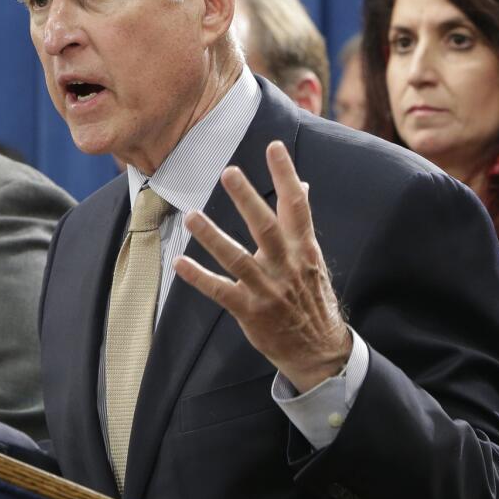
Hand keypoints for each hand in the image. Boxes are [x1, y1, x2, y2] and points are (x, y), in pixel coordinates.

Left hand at [173, 141, 350, 392]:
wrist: (319, 351)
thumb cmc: (311, 297)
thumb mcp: (312, 258)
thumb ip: (301, 222)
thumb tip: (302, 185)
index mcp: (304, 249)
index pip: (297, 206)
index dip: (287, 175)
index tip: (273, 147)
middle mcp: (287, 266)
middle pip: (266, 228)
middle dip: (248, 199)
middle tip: (229, 172)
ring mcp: (268, 289)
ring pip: (237, 258)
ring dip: (213, 236)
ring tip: (191, 214)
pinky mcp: (250, 311)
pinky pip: (221, 291)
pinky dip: (199, 277)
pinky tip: (180, 263)